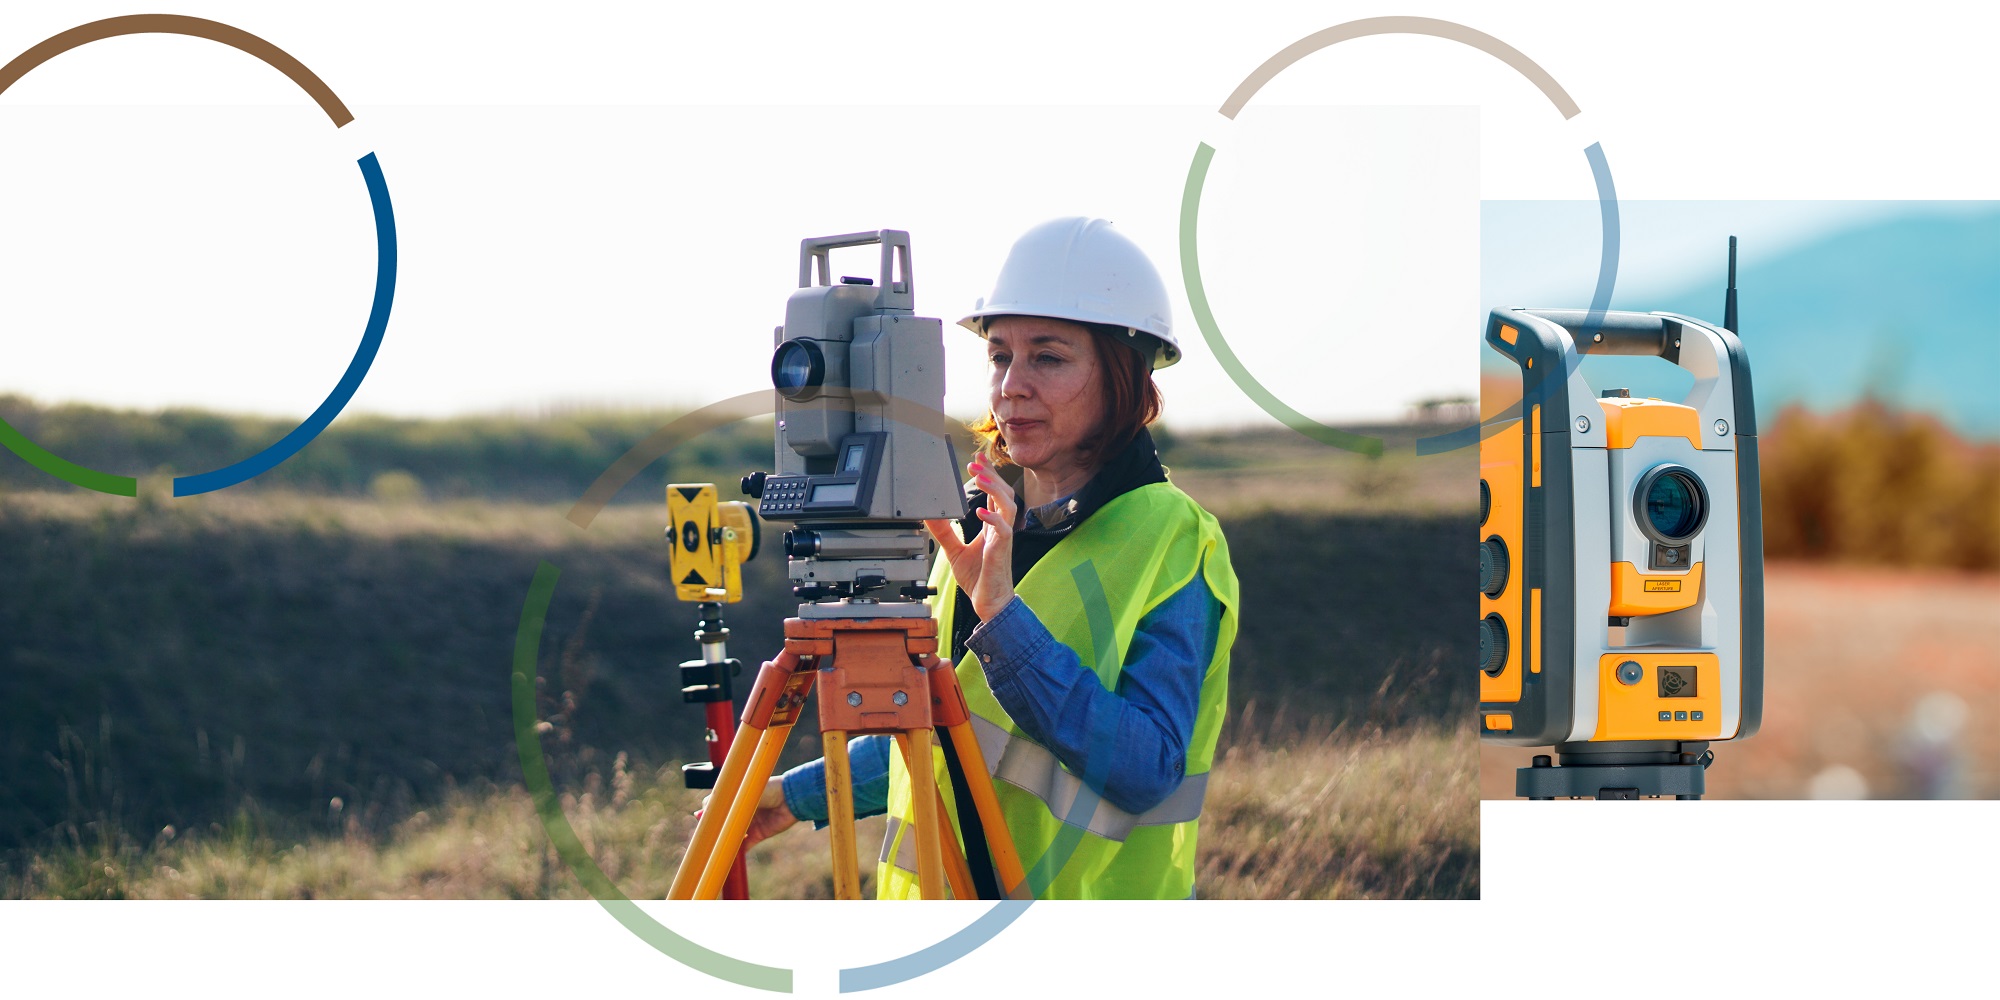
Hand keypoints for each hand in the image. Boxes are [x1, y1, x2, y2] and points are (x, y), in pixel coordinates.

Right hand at [697, 776, 795, 848]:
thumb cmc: (768, 789)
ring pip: (731, 836)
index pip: (716, 806)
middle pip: (722, 824)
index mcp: (737, 797)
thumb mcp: (744, 793)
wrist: (792, 798)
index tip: (700, 818)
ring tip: (713, 847)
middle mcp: (740, 811)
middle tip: (703, 837)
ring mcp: (749, 823)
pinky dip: (736, 851)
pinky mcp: (758, 834)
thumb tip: (703, 810)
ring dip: (723, 841)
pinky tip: (728, 855)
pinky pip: (744, 846)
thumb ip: (725, 802)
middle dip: (713, 830)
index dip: (707, 813)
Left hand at [924, 451, 1016, 620]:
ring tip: (980, 478)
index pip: (994, 494)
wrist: (989, 603)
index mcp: (992, 526)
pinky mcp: (1001, 552)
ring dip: (994, 490)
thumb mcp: (955, 551)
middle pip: (1004, 493)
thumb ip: (945, 532)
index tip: (978, 459)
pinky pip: (1003, 530)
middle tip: (975, 463)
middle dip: (991, 476)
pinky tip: (981, 512)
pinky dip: (993, 519)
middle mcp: (1000, 528)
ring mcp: (1003, 539)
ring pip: (1008, 506)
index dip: (988, 475)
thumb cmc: (979, 579)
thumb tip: (930, 516)